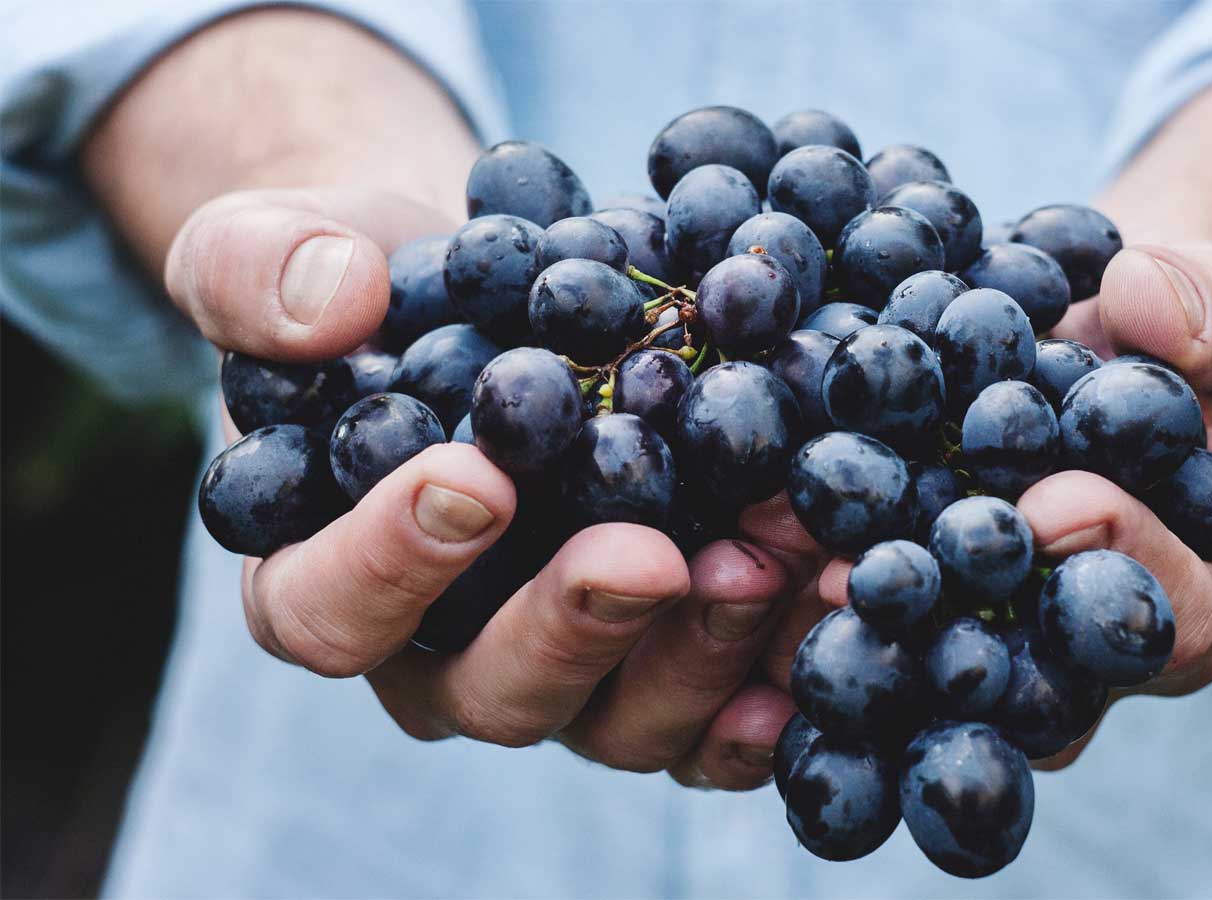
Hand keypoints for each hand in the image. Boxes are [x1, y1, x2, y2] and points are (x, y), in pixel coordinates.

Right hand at [171, 185, 814, 788]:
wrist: (491, 297)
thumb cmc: (369, 286)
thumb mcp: (279, 248)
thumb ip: (261, 270)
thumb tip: (329, 303)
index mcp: (323, 579)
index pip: (328, 610)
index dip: (390, 564)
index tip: (473, 478)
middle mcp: (442, 657)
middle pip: (495, 691)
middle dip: (578, 625)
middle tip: (651, 554)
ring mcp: (566, 673)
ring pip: (622, 717)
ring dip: (704, 649)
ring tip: (775, 558)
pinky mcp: (662, 663)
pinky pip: (718, 714)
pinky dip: (778, 677)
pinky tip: (834, 617)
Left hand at [798, 240, 1211, 767]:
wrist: (1084, 341)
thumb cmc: (1174, 337)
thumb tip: (1147, 303)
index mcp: (1186, 600)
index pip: (1174, 617)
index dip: (1122, 562)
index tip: (1056, 502)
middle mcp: (1075, 655)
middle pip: (1029, 678)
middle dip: (955, 622)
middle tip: (877, 574)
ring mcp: (979, 644)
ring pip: (924, 670)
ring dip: (853, 625)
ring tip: (785, 564)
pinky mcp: (897, 612)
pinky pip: (851, 624)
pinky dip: (791, 590)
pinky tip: (735, 552)